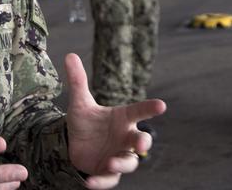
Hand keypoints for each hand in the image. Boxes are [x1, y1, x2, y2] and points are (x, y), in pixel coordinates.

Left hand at [64, 54, 166, 188]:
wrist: (75, 145)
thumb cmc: (86, 122)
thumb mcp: (80, 103)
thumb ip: (78, 81)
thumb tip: (70, 54)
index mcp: (122, 118)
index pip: (139, 111)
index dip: (150, 108)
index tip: (162, 105)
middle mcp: (124, 137)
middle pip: (141, 140)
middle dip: (143, 142)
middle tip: (141, 143)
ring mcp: (118, 155)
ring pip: (129, 162)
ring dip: (122, 162)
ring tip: (110, 162)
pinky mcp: (108, 172)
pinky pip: (109, 179)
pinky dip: (101, 181)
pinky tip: (89, 182)